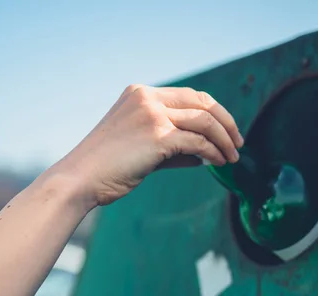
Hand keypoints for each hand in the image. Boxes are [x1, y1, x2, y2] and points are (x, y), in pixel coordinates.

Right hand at [52, 84, 243, 206]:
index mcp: (139, 94)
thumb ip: (170, 145)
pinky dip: (212, 152)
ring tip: (232, 157)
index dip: (212, 111)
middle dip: (225, 122)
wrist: (79, 180)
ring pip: (204, 121)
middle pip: (201, 102)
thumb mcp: (138, 147)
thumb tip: (204, 154)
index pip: (188, 95)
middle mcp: (146, 98)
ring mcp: (151, 115)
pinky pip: (197, 142)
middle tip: (238, 142)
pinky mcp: (156, 136)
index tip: (224, 130)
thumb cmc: (104, 168)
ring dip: (224, 139)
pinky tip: (217, 163)